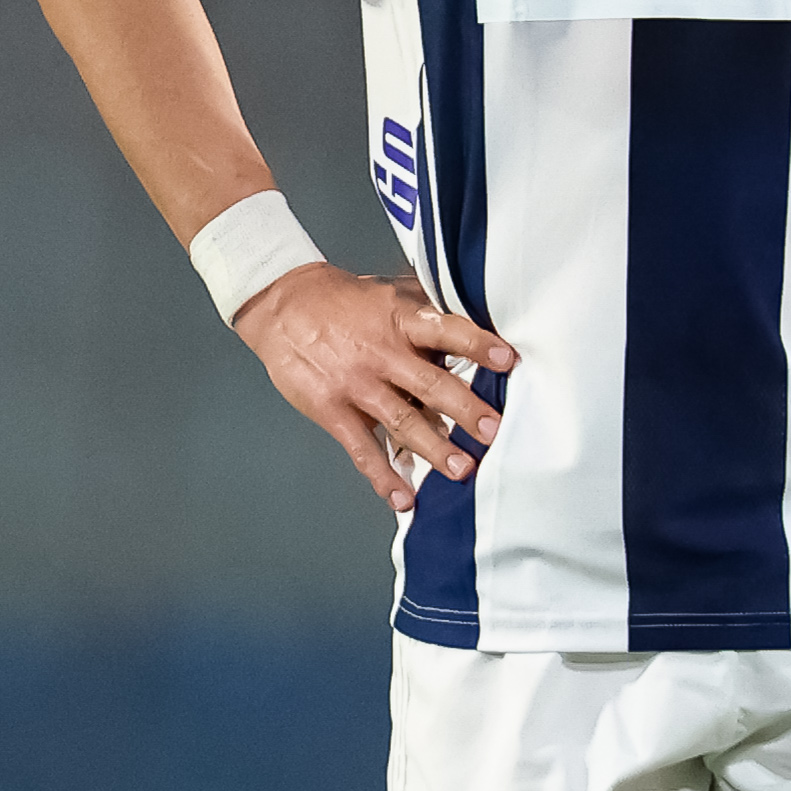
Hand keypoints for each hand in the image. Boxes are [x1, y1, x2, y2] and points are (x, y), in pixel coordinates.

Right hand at [235, 265, 514, 514]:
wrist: (282, 304)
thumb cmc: (341, 300)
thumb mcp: (386, 292)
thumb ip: (425, 306)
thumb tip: (473, 310)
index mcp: (399, 321)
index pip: (445, 330)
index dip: (477, 344)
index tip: (508, 359)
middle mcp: (381, 354)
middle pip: (430, 385)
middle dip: (466, 410)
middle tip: (492, 430)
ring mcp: (356, 385)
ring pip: (401, 422)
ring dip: (434, 448)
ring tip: (462, 469)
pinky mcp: (333, 410)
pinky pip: (362, 450)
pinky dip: (383, 476)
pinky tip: (403, 498)